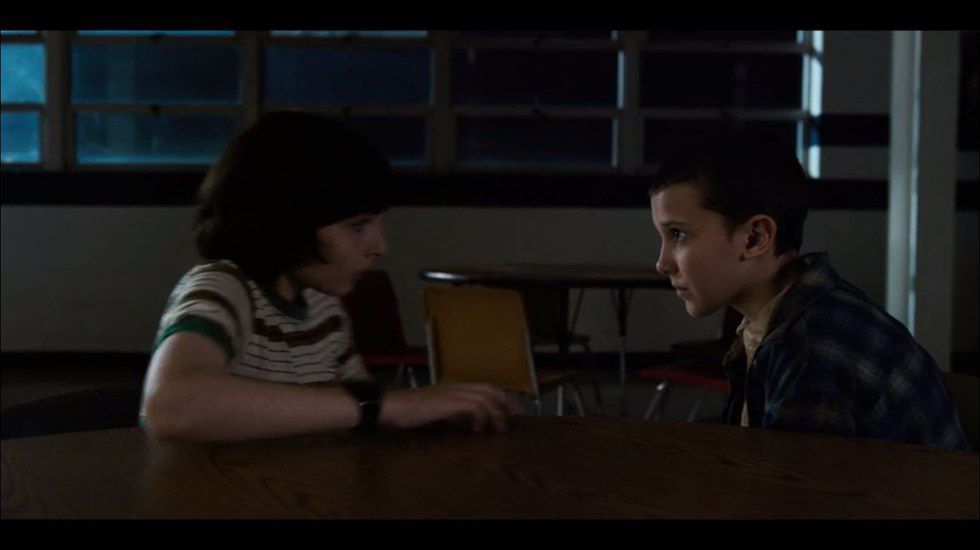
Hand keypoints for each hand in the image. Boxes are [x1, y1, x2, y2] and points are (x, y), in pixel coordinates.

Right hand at [379, 383, 524, 431]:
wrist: (389, 406)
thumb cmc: (408, 411)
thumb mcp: (436, 413)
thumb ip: (453, 414)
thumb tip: (469, 423)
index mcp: (455, 388)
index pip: (486, 388)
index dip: (502, 399)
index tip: (513, 413)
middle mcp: (456, 387)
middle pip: (491, 389)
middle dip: (507, 404)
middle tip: (517, 419)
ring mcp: (452, 393)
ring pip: (485, 397)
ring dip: (496, 413)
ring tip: (500, 428)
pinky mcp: (447, 402)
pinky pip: (473, 406)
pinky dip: (480, 417)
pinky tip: (479, 429)